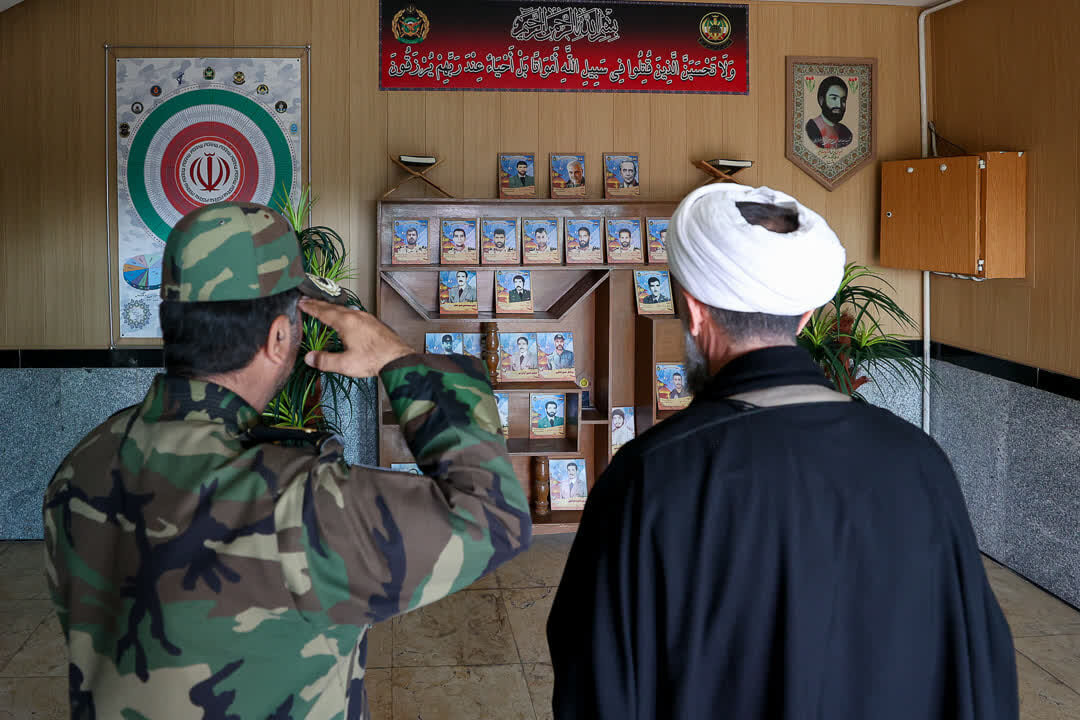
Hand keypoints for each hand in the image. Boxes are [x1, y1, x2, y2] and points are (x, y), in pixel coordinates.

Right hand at [299, 298, 413, 376]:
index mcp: (346, 322)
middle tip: (307, 301)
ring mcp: (366, 318)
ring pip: (345, 309)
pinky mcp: (374, 323)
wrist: (398, 359)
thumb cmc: (373, 360)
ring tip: (323, 308)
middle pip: (333, 308)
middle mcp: (356, 316)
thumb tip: (309, 358)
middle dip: (319, 304)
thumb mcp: (345, 364)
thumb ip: (325, 361)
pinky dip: (343, 313)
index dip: (311, 308)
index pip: (323, 312)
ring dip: (331, 308)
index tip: (301, 303)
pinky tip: (345, 318)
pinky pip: (354, 313)